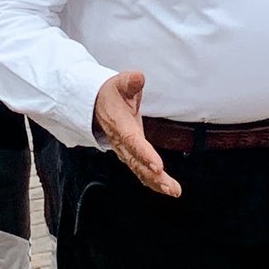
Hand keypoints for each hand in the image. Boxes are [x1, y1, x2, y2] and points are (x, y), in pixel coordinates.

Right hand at [93, 70, 179, 196]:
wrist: (95, 104)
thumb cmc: (110, 94)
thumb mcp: (118, 82)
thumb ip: (129, 81)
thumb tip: (138, 77)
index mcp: (119, 124)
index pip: (132, 141)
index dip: (144, 154)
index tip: (158, 166)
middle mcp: (121, 141)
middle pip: (136, 162)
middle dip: (152, 176)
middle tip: (169, 187)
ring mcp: (124, 150)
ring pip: (139, 170)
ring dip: (155, 182)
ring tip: (173, 191)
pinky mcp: (129, 154)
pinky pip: (140, 170)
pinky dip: (152, 181)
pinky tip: (165, 189)